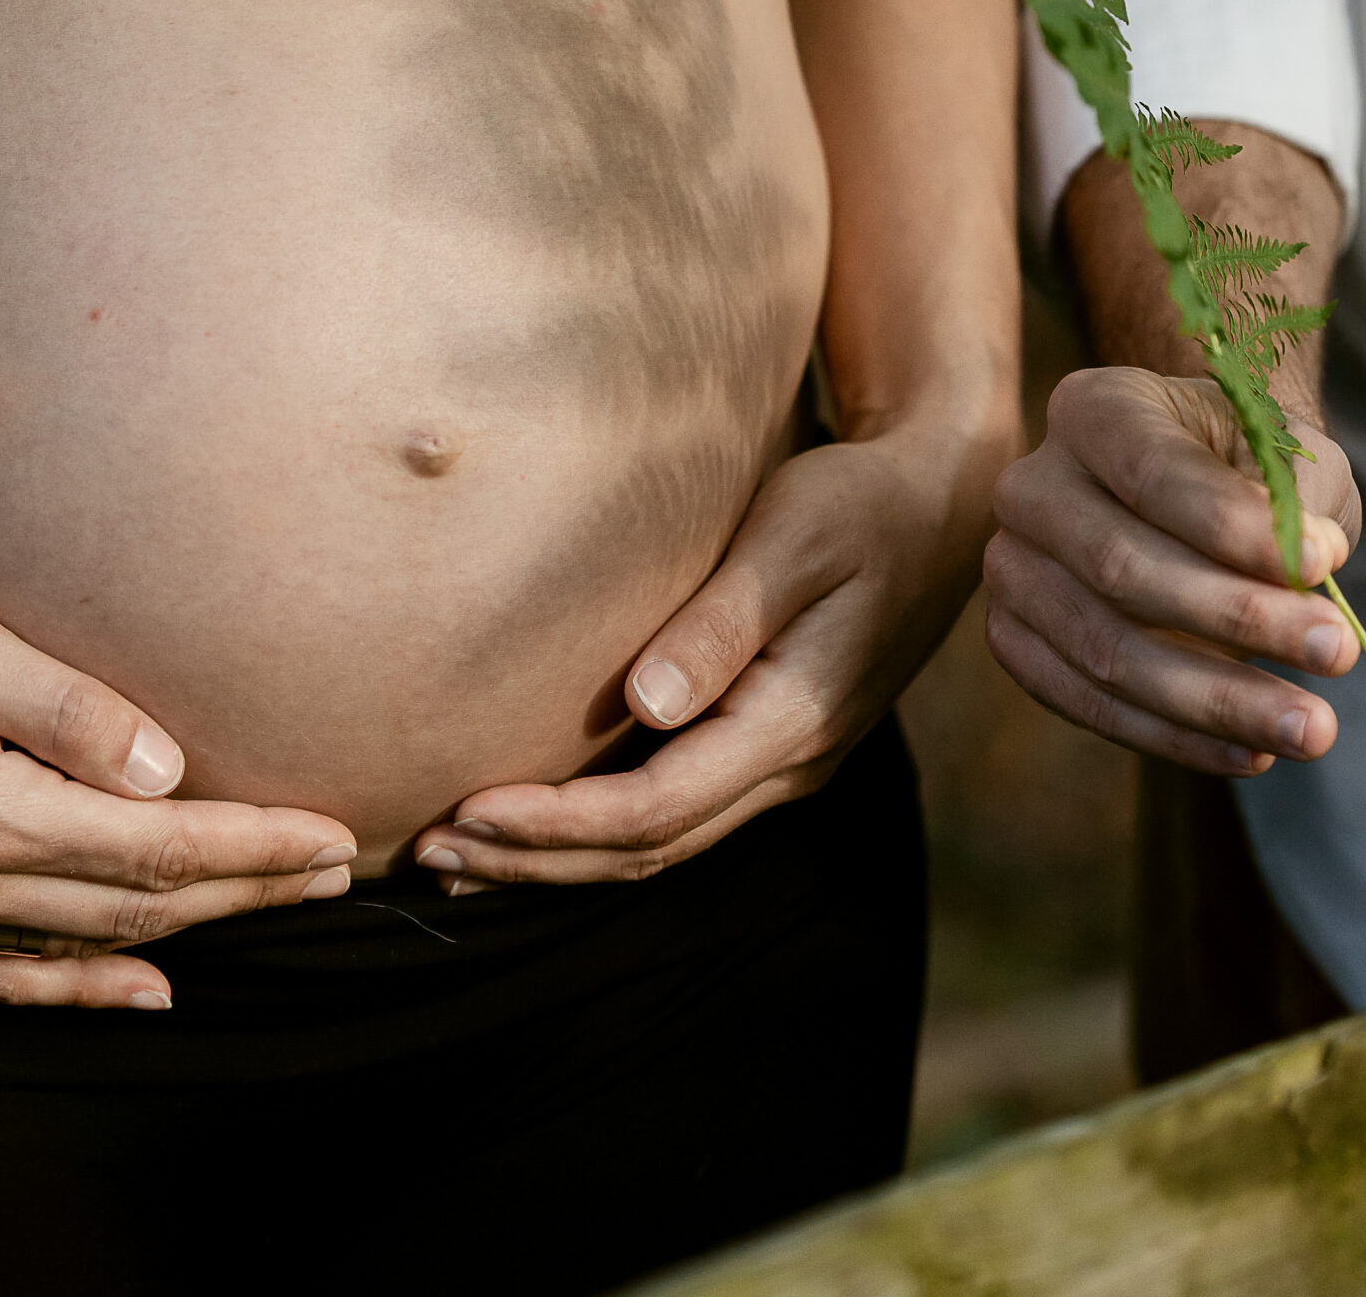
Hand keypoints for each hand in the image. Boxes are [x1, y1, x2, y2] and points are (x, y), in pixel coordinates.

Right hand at [0, 550, 356, 1005]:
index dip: (253, 847)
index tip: (329, 837)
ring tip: (272, 906)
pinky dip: (78, 992)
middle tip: (333, 869)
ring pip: (81, 946)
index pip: (154, 845)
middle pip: (134, 905)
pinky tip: (138, 990)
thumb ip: (60, 704)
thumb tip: (163, 766)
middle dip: (246, 889)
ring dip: (186, 933)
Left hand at [412, 420, 999, 889]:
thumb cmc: (858, 504)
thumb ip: (723, 622)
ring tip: (452, 854)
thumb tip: (646, 705)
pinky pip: (672, 812)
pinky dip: (595, 830)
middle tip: (425, 853)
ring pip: (657, 844)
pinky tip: (532, 824)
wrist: (940, 507)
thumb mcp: (795, 539)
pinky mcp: (764, 744)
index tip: (466, 811)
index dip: (556, 824)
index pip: (656, 807)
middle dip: (534, 861)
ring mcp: (782, 765)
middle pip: (646, 849)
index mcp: (793, 722)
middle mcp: (789, 766)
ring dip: (556, 858)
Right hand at [985, 367, 1362, 775]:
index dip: (1234, 526)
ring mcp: (1010, 566)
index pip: (1153, 471)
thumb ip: (1289, 498)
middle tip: (1337, 650)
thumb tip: (1301, 567)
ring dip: (1216, 698)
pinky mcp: (1013, 638)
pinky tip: (1250, 749)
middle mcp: (1031, 485)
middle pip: (1120, 565)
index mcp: (1091, 408)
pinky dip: (1173, 737)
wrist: (1186, 498)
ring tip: (1311, 727)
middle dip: (1238, 618)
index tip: (1327, 564)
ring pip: (1104, 649)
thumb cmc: (1239, 469)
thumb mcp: (1280, 453)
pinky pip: (1086, 703)